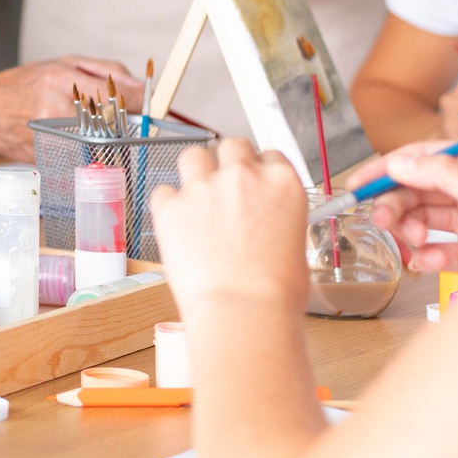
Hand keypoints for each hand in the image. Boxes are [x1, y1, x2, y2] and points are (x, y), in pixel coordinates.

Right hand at [0, 57, 144, 158]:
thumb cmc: (24, 83)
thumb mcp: (65, 63)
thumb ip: (106, 70)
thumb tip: (142, 85)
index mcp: (63, 80)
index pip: (121, 96)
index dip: (144, 103)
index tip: (154, 105)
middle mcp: (57, 109)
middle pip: (115, 125)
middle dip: (128, 125)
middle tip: (131, 122)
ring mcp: (52, 136)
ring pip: (103, 146)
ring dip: (112, 143)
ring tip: (102, 133)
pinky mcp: (48, 157)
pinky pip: (84, 158)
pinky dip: (91, 153)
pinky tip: (80, 143)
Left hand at [150, 139, 309, 315]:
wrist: (244, 312)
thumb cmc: (275, 293)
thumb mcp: (295, 246)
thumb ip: (276, 217)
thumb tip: (264, 220)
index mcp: (281, 183)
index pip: (269, 156)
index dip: (259, 169)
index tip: (254, 182)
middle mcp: (242, 176)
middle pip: (232, 145)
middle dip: (228, 162)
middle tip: (225, 187)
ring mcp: (203, 187)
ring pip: (193, 156)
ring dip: (195, 172)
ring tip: (198, 199)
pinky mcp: (170, 206)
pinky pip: (163, 192)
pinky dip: (168, 205)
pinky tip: (177, 225)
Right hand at [354, 139, 457, 274]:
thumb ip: (443, 175)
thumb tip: (401, 163)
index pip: (427, 156)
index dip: (389, 166)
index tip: (359, 180)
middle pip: (421, 188)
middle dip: (397, 204)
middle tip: (379, 219)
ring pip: (426, 217)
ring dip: (410, 229)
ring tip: (410, 242)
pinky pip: (439, 247)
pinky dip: (426, 255)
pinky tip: (424, 261)